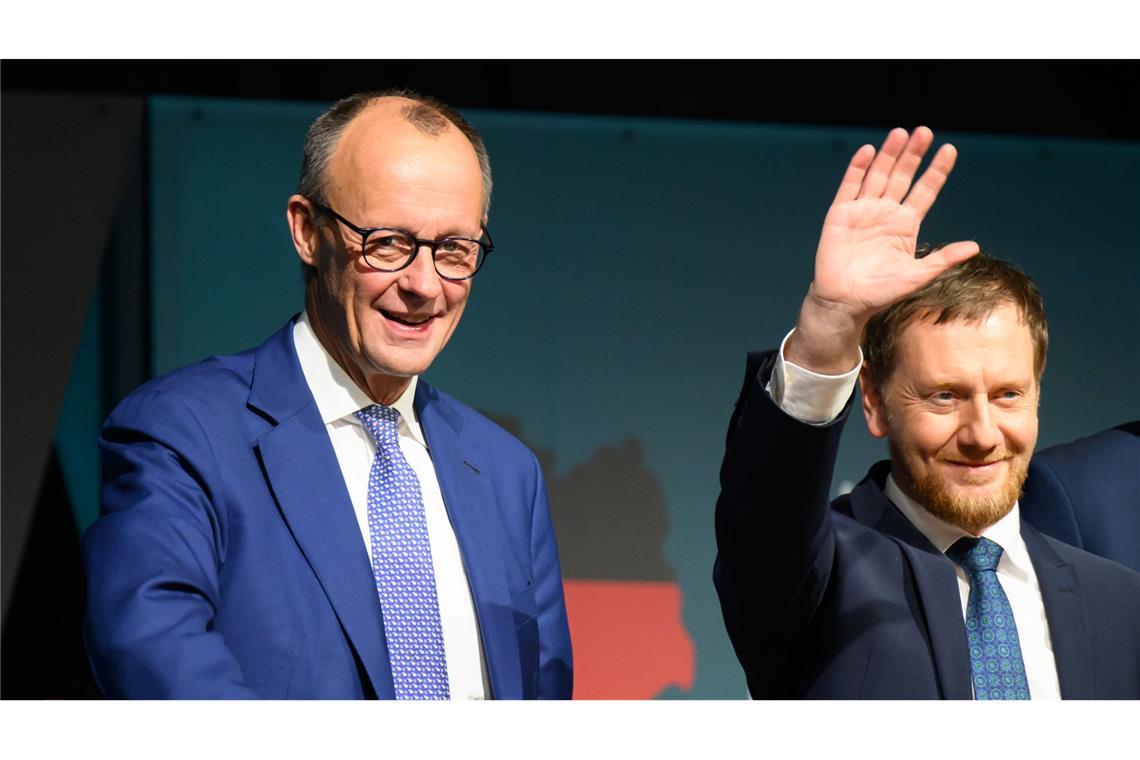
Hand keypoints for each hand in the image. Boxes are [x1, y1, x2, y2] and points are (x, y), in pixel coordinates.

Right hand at [787, 127, 978, 372]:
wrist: (844, 301)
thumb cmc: (880, 293)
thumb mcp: (916, 276)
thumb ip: (942, 259)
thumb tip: (974, 247)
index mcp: (906, 224)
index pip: (925, 190)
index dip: (937, 170)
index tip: (949, 150)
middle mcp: (886, 213)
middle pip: (902, 176)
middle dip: (913, 155)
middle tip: (924, 132)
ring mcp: (863, 211)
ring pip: (878, 175)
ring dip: (888, 154)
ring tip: (900, 133)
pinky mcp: (840, 214)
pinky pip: (850, 186)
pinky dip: (858, 168)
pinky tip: (868, 151)